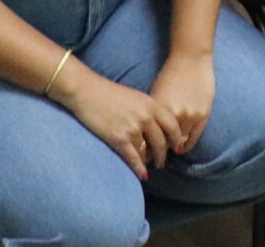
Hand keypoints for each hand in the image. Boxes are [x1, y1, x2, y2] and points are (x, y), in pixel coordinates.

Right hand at [61, 66, 181, 178]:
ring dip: (149, 162)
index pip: (172, 125)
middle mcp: (146, 116)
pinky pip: (133, 158)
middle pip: (162, 142)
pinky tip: (142, 175)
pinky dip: (138, 168)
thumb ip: (148, 110)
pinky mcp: (119, 138)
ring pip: (147, 152)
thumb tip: (156, 127)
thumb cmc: (108, 92)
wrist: (86, 91)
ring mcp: (133, 128)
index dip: (177, 139)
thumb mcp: (135, 96)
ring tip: (149, 167)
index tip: (178, 148)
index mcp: (151, 104)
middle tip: (163, 162)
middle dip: (163, 155)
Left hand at [150, 49, 217, 155]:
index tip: (140, 157)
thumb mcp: (156, 94)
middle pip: (163, 144)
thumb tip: (145, 134)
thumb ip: (153, 114)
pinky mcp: (203, 114)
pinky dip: (186, 146)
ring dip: (171, 150)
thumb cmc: (170, 74)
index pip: (149, 139)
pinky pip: (194, 138)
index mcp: (158, 109)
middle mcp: (173, 114)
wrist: (191, 58)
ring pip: (179, 143)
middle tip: (152, 160)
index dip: (144, 151)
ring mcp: (190, 115)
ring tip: (165, 155)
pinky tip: (180, 149)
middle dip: (157, 153)